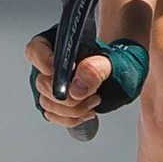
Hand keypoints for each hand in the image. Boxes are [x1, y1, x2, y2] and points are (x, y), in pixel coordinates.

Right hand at [25, 30, 148, 126]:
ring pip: (46, 102)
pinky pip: (53, 115)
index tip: (59, 71)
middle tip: (92, 94)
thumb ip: (96, 69)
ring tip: (95, 101)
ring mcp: (50, 83)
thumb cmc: (120, 62)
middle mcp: (50, 62)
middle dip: (66, 95)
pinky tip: (87, 112)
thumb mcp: (115, 61)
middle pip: (42, 82)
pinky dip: (71, 119)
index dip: (43, 61)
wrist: (126, 76)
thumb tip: (76, 87)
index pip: (36, 49)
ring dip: (71, 109)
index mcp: (61, 43)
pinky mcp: (55, 101)